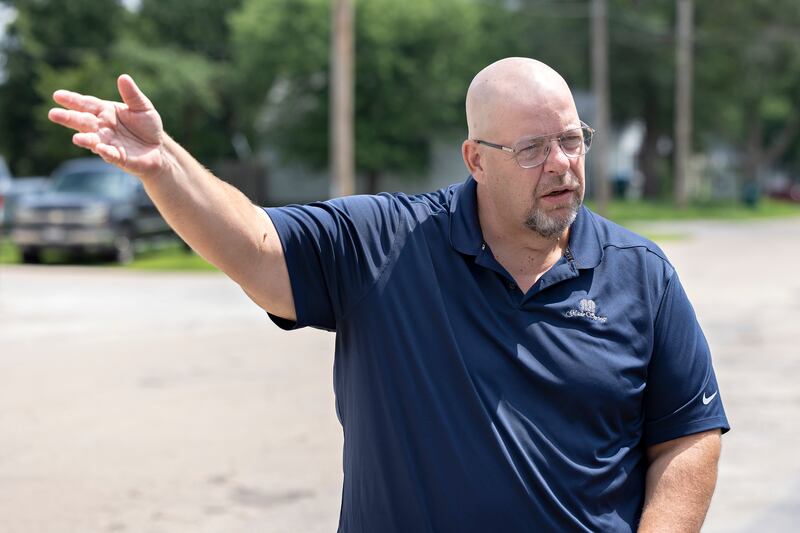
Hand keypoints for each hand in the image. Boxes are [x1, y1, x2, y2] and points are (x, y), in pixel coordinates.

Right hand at [48, 74, 165, 178]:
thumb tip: (123, 77)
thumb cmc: (147, 126)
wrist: (158, 149)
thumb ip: (132, 95)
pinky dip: (105, 152)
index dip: (72, 100)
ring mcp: (108, 143)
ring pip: (93, 140)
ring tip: (76, 139)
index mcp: (105, 112)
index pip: (86, 104)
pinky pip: (110, 155)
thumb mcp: (142, 107)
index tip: (57, 95)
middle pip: (83, 122)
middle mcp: (102, 127)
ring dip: (85, 139)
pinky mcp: (119, 157)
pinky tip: (100, 148)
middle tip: (53, 114)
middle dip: (69, 118)